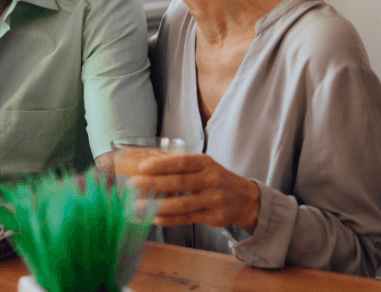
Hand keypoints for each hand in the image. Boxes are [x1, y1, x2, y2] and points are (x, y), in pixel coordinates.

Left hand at [130, 154, 260, 232]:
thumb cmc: (216, 180)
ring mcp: (214, 200)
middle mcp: (212, 180)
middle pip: (180, 182)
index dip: (161, 164)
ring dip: (158, 205)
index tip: (142, 167)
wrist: (247, 200)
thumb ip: (181, 167)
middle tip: (134, 183)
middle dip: (155, 183)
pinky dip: (170, 219)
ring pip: (183, 204)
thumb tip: (147, 166)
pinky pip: (187, 218)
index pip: (182, 162)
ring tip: (139, 205)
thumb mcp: (204, 166)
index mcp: (206, 163)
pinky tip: (155, 217)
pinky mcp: (215, 217)